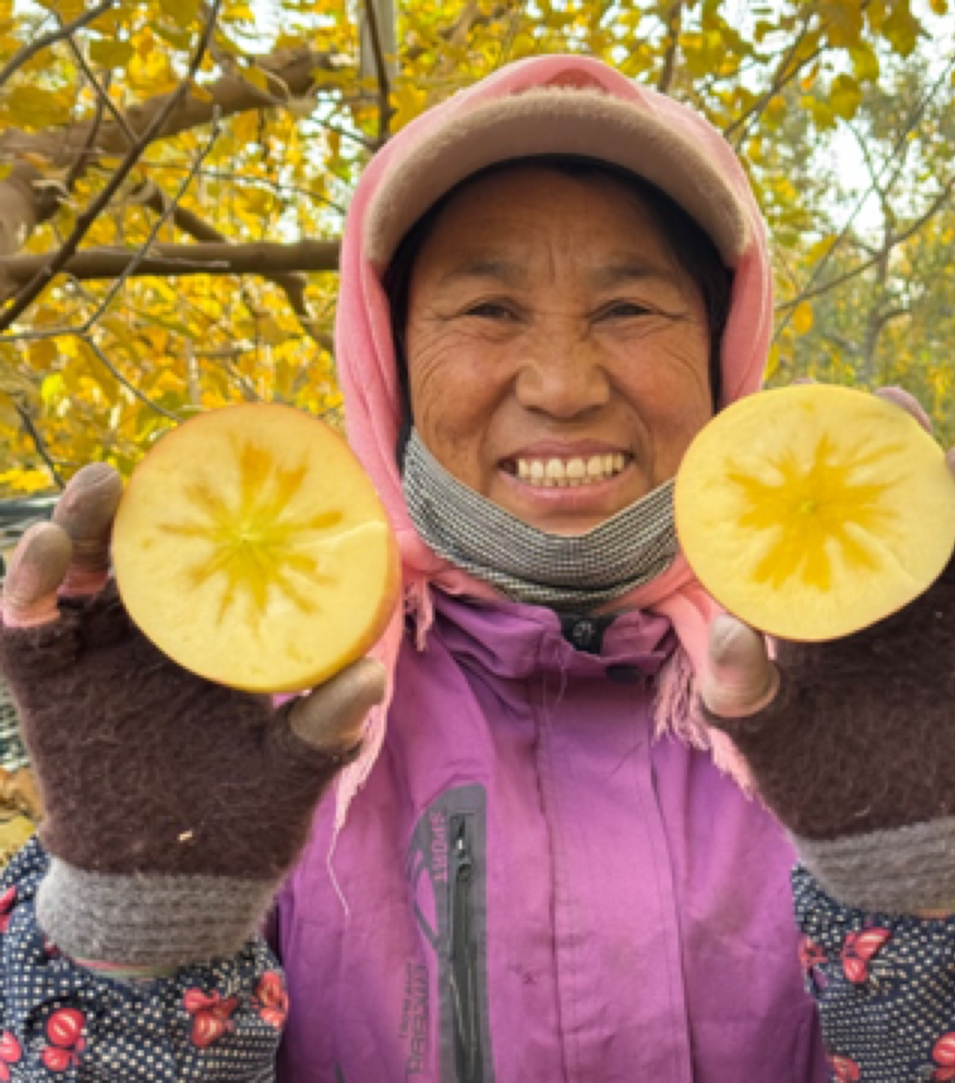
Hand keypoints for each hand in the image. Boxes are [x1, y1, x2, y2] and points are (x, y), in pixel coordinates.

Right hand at [0, 463, 385, 965]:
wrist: (175, 888)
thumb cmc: (244, 818)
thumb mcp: (292, 767)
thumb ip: (324, 726)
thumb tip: (374, 678)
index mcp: (217, 636)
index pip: (215, 560)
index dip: (216, 514)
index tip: (236, 470)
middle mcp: (155, 632)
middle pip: (139, 549)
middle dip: (141, 504)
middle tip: (156, 469)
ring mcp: (98, 653)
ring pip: (77, 570)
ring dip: (79, 524)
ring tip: (98, 490)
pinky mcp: (49, 684)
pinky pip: (27, 627)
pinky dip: (28, 586)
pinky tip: (45, 553)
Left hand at [699, 389, 954, 910]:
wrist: (890, 837)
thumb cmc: (815, 776)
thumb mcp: (764, 732)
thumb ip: (740, 686)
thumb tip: (730, 631)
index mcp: (827, 591)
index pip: (828, 508)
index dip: (827, 459)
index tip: (818, 414)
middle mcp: (888, 585)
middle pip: (903, 497)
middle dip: (905, 446)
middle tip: (897, 411)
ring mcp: (948, 608)